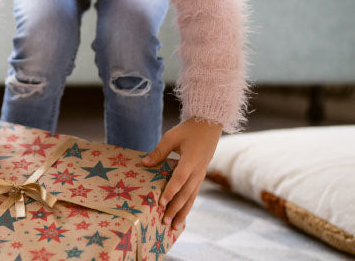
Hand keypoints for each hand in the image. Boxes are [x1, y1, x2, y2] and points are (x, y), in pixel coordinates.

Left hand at [140, 117, 222, 231]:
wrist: (209, 127)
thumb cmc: (188, 130)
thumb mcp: (171, 137)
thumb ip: (159, 152)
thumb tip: (144, 163)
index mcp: (190, 161)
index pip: (179, 179)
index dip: (170, 191)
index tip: (160, 203)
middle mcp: (198, 171)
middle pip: (186, 194)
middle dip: (175, 209)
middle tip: (165, 222)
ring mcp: (200, 175)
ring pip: (192, 197)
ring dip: (183, 212)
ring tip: (175, 227)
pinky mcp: (200, 177)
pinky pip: (194, 194)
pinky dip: (188, 206)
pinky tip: (182, 216)